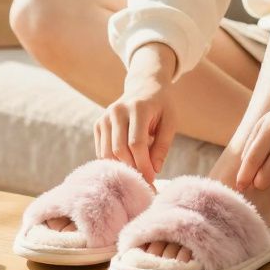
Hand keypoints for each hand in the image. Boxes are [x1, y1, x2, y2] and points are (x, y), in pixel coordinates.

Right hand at [95, 43, 178, 183]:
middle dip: (132, 169)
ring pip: (107, 153)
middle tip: (145, 181)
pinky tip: (127, 163)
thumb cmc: (161, 107)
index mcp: (138, 108)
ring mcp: (105, 117)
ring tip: (137, 173)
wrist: (143, 87)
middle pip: (119, 149)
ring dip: (122, 167)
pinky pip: (102, 151)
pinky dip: (113, 162)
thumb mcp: (170, 122)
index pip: (136, 143)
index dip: (143, 164)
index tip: (152, 179)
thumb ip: (163, 146)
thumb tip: (154, 170)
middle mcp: (117, 111)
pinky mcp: (98, 124)